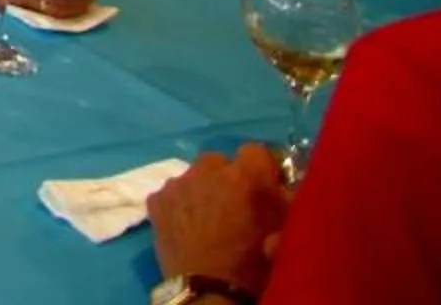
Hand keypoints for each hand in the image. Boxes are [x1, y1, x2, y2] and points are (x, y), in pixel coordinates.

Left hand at [147, 147, 284, 291]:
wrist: (207, 290)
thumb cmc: (251, 263)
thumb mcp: (282, 231)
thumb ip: (284, 201)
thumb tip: (284, 186)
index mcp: (241, 177)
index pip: (255, 150)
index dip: (262, 168)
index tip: (264, 187)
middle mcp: (206, 171)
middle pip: (220, 161)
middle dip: (229, 178)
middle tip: (234, 205)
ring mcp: (176, 184)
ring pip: (193, 175)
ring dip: (203, 189)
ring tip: (208, 217)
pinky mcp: (156, 200)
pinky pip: (172, 192)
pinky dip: (180, 203)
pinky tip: (186, 225)